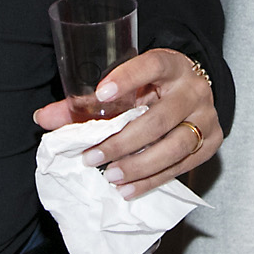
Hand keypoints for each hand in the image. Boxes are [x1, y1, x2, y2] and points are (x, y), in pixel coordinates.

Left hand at [31, 46, 220, 196]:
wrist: (192, 93)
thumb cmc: (152, 88)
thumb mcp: (125, 86)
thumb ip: (84, 102)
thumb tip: (43, 119)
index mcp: (172, 65)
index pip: (152, 65)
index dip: (128, 78)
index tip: (101, 94)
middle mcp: (194, 89)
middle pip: (160, 118)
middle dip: (123, 142)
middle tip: (93, 157)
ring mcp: (207, 117)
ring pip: (175, 146)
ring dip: (139, 166)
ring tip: (111, 177)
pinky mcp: (211, 142)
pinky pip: (182, 166)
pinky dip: (152, 180)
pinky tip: (129, 189)